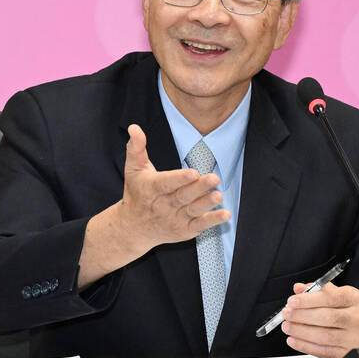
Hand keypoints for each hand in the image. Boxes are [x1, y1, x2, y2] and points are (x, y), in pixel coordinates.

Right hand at [118, 124, 230, 249]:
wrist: (132, 229)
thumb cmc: (136, 193)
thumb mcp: (133, 169)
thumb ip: (136, 147)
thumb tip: (134, 127)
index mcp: (152, 189)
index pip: (166, 183)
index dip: (180, 178)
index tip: (193, 172)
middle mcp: (163, 205)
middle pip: (183, 196)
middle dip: (199, 188)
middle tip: (215, 178)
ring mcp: (174, 219)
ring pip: (193, 211)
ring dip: (207, 204)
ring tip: (219, 196)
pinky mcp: (184, 230)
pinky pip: (199, 226)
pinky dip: (212, 221)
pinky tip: (226, 214)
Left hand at [280, 282, 358, 357]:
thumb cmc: (345, 309)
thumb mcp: (335, 294)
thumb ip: (316, 289)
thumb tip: (298, 288)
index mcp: (354, 299)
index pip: (331, 297)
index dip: (309, 299)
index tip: (292, 301)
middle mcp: (357, 318)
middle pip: (327, 317)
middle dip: (302, 315)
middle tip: (287, 313)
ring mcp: (354, 337)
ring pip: (324, 336)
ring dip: (300, 331)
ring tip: (287, 326)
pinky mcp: (347, 353)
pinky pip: (323, 351)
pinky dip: (305, 346)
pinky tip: (293, 339)